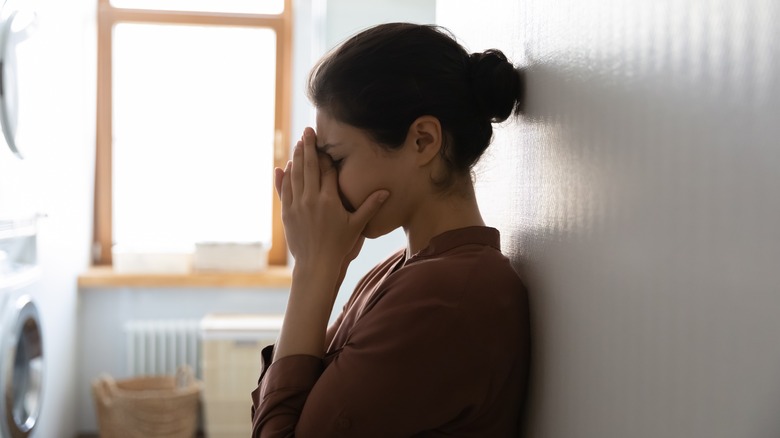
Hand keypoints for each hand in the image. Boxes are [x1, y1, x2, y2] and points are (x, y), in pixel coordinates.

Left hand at [273, 127, 388, 270]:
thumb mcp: (357, 225)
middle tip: (308, 131)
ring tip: (298, 143)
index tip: (327, 143)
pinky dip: (285, 177)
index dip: (328, 156)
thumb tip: (386, 192)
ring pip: (295, 175)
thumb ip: (370, 206)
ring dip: (296, 157)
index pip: (328, 171)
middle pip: (309, 167)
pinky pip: (285, 190)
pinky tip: (285, 166)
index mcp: (329, 200)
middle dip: (309, 147)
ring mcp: (297, 205)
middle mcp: (311, 199)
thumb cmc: (339, 245)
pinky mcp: (287, 213)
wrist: (316, 264)